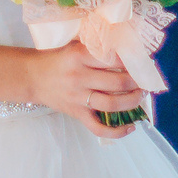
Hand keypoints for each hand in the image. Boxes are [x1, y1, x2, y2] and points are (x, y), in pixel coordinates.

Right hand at [26, 44, 147, 138]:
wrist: (32, 77)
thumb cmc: (56, 59)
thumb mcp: (74, 46)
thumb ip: (95, 47)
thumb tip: (126, 49)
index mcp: (79, 56)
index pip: (113, 59)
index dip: (131, 62)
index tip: (141, 62)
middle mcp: (80, 77)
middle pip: (117, 83)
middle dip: (137, 83)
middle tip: (144, 80)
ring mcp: (78, 98)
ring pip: (112, 104)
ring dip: (132, 101)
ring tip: (141, 96)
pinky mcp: (76, 113)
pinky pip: (98, 128)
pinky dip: (116, 131)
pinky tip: (130, 127)